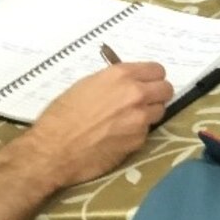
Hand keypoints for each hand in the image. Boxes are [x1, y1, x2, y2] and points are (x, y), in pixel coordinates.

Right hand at [23, 62, 172, 187]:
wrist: (54, 150)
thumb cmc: (61, 115)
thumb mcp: (86, 85)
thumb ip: (113, 82)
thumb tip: (127, 83)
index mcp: (121, 76)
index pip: (157, 70)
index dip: (151, 77)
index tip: (146, 83)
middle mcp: (136, 94)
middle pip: (166, 89)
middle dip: (157, 94)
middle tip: (143, 100)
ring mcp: (140, 119)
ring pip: (159, 111)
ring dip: (148, 113)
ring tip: (128, 119)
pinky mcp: (139, 140)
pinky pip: (147, 131)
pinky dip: (137, 132)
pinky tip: (118, 136)